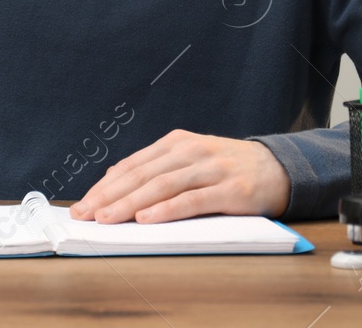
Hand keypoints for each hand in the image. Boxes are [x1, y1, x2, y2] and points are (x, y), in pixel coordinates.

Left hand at [69, 130, 289, 224]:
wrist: (279, 168)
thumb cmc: (227, 169)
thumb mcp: (190, 161)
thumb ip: (157, 169)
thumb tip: (114, 181)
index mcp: (176, 143)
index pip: (131, 165)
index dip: (104, 186)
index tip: (82, 205)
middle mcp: (190, 151)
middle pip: (141, 174)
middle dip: (109, 196)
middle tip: (85, 214)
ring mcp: (210, 168)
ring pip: (162, 186)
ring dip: (130, 203)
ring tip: (107, 219)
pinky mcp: (230, 189)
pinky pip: (192, 199)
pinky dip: (167, 209)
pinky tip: (147, 218)